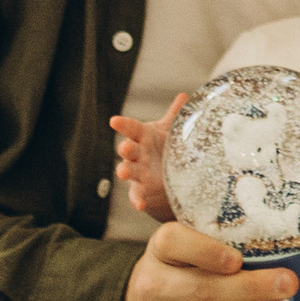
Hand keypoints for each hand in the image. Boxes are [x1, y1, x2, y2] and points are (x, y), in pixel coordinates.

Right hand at [109, 96, 184, 224]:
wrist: (165, 173)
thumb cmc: (163, 146)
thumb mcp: (169, 130)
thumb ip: (175, 114)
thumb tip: (185, 95)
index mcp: (143, 135)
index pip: (131, 128)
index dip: (123, 124)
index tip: (114, 121)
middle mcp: (137, 153)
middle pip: (129, 149)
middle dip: (126, 148)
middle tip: (125, 147)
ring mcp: (137, 172)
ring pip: (128, 170)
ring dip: (125, 171)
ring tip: (123, 172)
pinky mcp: (141, 189)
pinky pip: (136, 195)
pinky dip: (137, 200)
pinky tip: (140, 205)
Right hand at [120, 215, 299, 300]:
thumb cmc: (175, 272)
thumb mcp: (182, 248)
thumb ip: (216, 239)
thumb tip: (275, 237)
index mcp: (159, 252)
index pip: (174, 243)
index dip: (207, 251)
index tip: (238, 259)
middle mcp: (153, 289)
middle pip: (202, 288)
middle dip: (250, 288)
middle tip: (288, 285)